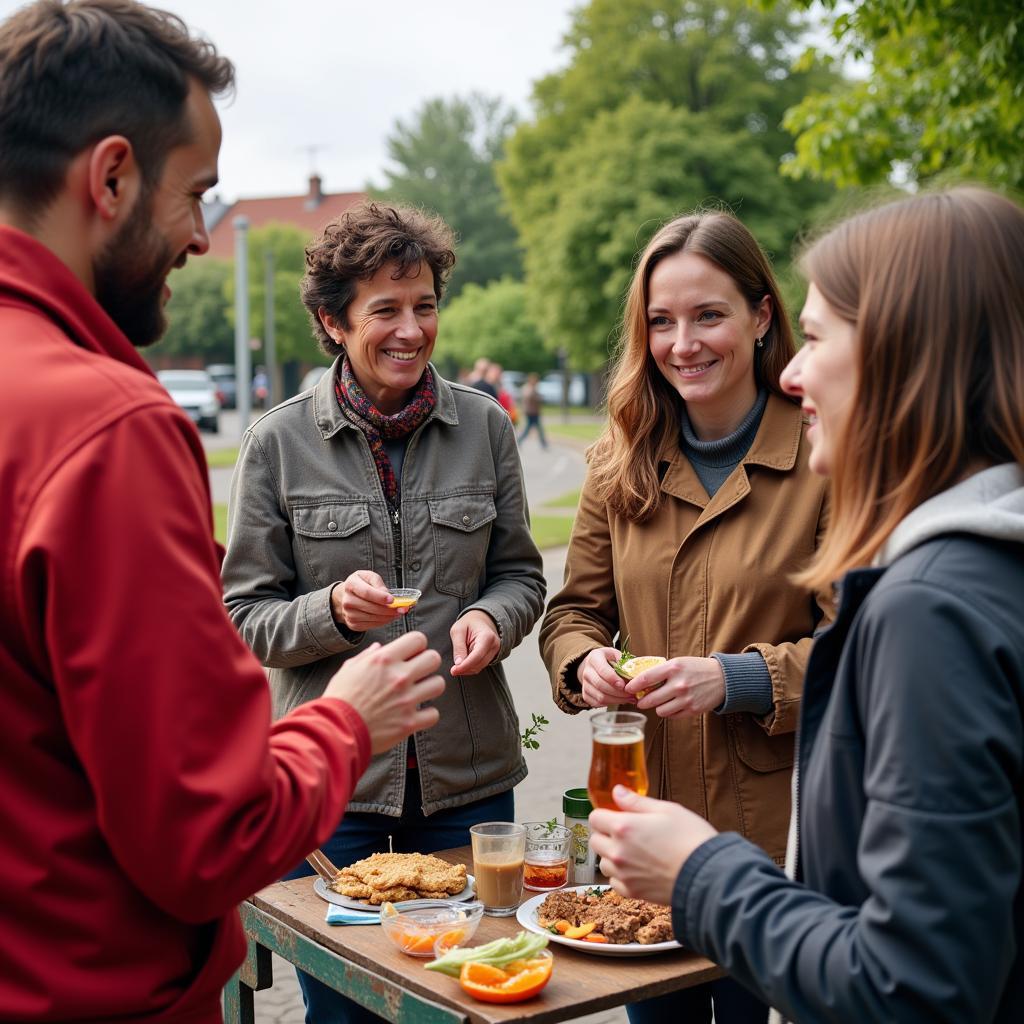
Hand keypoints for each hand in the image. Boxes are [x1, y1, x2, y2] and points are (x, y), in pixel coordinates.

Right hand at [323, 632, 444, 753]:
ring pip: (438, 684)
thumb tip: (379, 647)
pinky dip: (427, 714)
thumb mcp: (348, 670)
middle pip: (434, 658)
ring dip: (430, 687)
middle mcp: (399, 677)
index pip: (418, 639)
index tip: (412, 654)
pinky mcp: (409, 723)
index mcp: (385, 660)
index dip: (417, 645)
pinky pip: (433, 713)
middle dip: (428, 663)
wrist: (334, 730)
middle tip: (418, 672)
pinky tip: (416, 713)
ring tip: (419, 692)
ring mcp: (407, 700)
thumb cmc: (339, 698)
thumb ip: (367, 656)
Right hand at [331, 570, 402, 632]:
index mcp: (351, 585)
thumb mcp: (369, 576)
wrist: (347, 595)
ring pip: (373, 618)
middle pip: (371, 607)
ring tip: (398, 613)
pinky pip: (371, 625)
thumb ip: (378, 583)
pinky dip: (383, 622)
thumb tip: (387, 595)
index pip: (367, 593)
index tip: (392, 600)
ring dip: (388, 617)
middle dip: (389, 609)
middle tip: (402, 609)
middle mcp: (347, 600)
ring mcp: (349, 614)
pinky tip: (389, 617)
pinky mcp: (352, 624)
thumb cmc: (361, 584)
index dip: (381, 597)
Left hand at [450, 610, 500, 675]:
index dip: (465, 666)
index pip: (477, 656)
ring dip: (467, 668)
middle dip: (464, 668)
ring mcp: (495, 651)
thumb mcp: (458, 630)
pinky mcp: (492, 656)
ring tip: (458, 662)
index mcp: (487, 636)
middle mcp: (494, 645)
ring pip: (479, 667)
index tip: (453, 671)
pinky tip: (464, 662)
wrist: (480, 619)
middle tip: (453, 669)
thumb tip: (458, 663)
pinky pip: (480, 666)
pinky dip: (471, 667)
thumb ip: (458, 647)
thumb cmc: (468, 623)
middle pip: (479, 664)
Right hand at [577, 647, 630, 707]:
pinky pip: (598, 703)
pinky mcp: (585, 695)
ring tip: (629, 698)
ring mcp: (585, 684)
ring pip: (600, 697)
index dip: (613, 679)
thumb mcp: (616, 654)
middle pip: (601, 685)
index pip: (602, 670)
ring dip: (617, 700)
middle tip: (631, 694)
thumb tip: (633, 675)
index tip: (623, 685)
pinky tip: (620, 700)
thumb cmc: (609, 660)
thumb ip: (624, 662)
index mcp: (594, 657)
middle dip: (618, 692)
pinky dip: (611, 704)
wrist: (596, 666)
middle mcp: (587, 671)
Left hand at [589, 786, 717, 904]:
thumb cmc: (691, 838)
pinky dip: (621, 876)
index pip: (595, 818)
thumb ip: (636, 802)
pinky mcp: (633, 892)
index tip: (617, 815)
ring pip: (603, 863)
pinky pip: (614, 882)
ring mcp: (624, 874)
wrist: (708, 876)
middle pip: (595, 840)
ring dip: (612, 856)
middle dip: (606, 834)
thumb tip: (617, 792)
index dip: (605, 814)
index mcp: (623, 827)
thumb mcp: (666, 810)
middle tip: (626, 833)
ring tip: (633, 852)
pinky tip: (637, 869)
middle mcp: (618, 852)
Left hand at [624, 656, 724, 717]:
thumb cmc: (696, 668)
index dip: (633, 685)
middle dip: (642, 701)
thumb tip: (638, 680)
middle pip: (650, 699)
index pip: (646, 678)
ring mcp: (686, 698)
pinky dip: (669, 712)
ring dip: (657, 707)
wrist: (722, 678)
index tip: (627, 688)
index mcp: (673, 668)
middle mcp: (679, 684)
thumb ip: (661, 671)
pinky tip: (672, 705)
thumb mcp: (678, 663)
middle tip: (640, 700)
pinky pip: (672, 716)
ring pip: (660, 710)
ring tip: (659, 702)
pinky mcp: (692, 710)